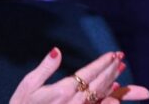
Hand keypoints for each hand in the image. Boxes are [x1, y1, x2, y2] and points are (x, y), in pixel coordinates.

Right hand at [9, 47, 148, 103]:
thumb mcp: (29, 85)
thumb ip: (45, 68)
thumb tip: (58, 51)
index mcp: (62, 91)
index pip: (88, 73)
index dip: (102, 63)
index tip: (112, 54)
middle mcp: (74, 103)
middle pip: (99, 83)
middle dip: (110, 69)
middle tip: (119, 57)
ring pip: (101, 95)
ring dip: (112, 80)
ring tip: (119, 69)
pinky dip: (108, 96)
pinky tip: (113, 89)